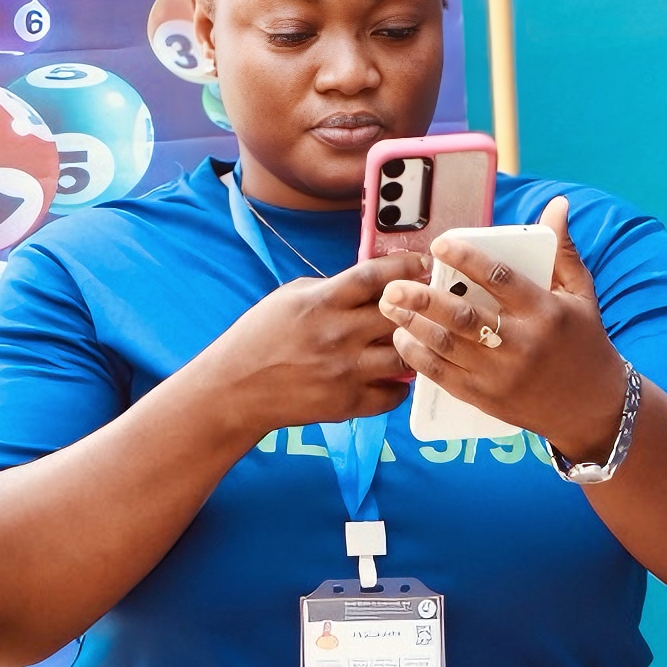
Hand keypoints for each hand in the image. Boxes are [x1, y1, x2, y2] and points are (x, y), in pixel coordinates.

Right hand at [185, 253, 422, 442]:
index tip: (423, 263)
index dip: (405, 266)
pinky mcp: (347, 402)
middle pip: (399, 314)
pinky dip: (399, 386)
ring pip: (405, 356)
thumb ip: (331, 288)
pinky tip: (393, 377)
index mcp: (323, 301)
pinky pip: (393, 395)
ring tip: (415, 344)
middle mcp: (338, 334)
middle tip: (430, 304)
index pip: (375, 276)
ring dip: (414, 348)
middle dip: (419, 306)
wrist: (235, 388)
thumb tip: (371, 282)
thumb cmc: (259, 338)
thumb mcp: (290, 297)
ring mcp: (345, 371)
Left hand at [380, 198, 627, 461]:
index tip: (439, 245)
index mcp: (544, 312)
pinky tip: (403, 339)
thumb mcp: (582, 295)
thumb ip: (562, 250)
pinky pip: (444, 376)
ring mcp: (501, 374)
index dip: (466, 259)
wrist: (592, 408)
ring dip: (413, 325)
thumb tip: (556, 205)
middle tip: (394, 285)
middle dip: (422, 299)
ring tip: (390, 306)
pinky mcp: (487, 398)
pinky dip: (419, 358)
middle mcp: (521, 344)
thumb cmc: (585, 342)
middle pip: (463, 317)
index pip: (500, 279)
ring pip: (447, 347)